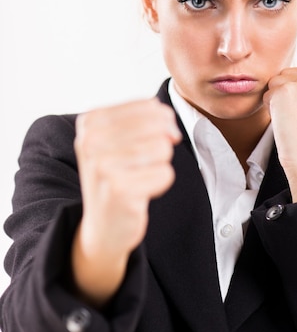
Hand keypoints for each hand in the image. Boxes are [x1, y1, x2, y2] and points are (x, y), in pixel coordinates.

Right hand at [72, 98, 181, 304]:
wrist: (103, 226)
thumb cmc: (118, 175)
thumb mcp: (123, 139)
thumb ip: (149, 121)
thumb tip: (171, 129)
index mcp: (91, 121)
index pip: (149, 106)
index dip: (165, 122)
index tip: (151, 141)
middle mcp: (91, 141)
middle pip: (159, 126)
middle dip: (162, 145)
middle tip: (144, 164)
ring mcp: (102, 166)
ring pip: (163, 148)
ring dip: (159, 165)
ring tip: (139, 177)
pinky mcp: (119, 190)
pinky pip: (165, 173)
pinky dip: (160, 184)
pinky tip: (140, 193)